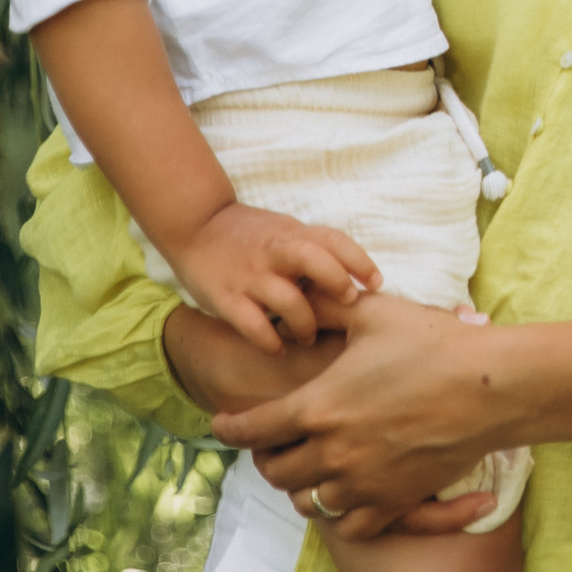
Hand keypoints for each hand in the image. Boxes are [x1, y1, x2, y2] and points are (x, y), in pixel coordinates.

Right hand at [169, 200, 380, 352]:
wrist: (195, 223)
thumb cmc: (250, 234)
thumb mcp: (285, 231)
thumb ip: (313, 250)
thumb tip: (353, 278)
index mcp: (292, 234)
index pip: (334, 241)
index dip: (359, 261)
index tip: (376, 283)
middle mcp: (274, 253)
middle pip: (315, 261)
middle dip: (336, 283)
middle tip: (346, 305)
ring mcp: (250, 275)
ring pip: (288, 300)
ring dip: (305, 324)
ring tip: (308, 337)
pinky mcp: (226, 297)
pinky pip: (253, 325)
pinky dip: (270, 341)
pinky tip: (278, 348)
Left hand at [209, 287, 511, 535]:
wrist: (490, 387)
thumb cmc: (434, 343)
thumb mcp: (375, 314)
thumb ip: (330, 309)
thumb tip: (303, 298)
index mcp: (319, 406)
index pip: (253, 429)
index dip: (231, 427)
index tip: (223, 425)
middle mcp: (332, 451)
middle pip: (276, 472)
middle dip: (269, 457)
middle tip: (275, 445)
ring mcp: (362, 482)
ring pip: (307, 502)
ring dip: (304, 485)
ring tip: (311, 469)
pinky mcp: (393, 502)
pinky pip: (350, 527)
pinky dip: (341, 515)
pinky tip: (347, 496)